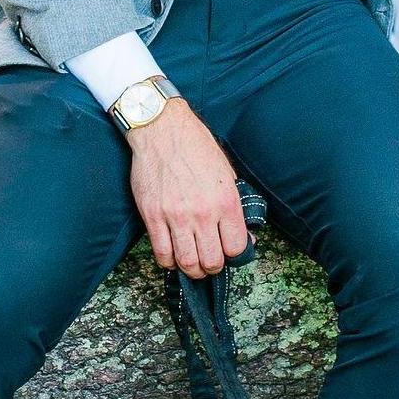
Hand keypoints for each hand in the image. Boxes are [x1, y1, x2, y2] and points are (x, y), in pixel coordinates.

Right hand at [125, 98, 250, 277]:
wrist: (162, 129)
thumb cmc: (196, 146)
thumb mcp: (227, 172)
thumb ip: (235, 206)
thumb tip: (245, 236)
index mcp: (226, 201)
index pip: (236, 248)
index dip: (234, 255)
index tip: (228, 252)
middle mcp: (203, 213)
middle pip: (212, 261)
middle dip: (213, 267)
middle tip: (210, 262)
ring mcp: (176, 216)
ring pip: (187, 263)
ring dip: (192, 269)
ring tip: (192, 263)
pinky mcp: (153, 216)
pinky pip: (162, 253)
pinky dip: (169, 261)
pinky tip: (172, 255)